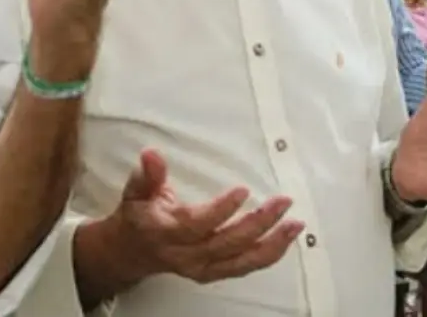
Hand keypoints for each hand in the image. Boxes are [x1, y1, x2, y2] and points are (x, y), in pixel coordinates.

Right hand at [102, 149, 302, 284]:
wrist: (131, 252)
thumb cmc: (139, 215)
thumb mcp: (136, 191)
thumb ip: (148, 174)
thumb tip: (151, 153)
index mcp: (166, 232)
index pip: (196, 224)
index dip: (221, 210)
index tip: (243, 190)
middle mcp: (185, 254)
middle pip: (225, 243)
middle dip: (257, 223)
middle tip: (282, 201)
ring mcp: (200, 267)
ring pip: (240, 260)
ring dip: (271, 243)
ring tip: (295, 224)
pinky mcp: (213, 272)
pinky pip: (244, 267)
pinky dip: (268, 256)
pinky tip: (286, 239)